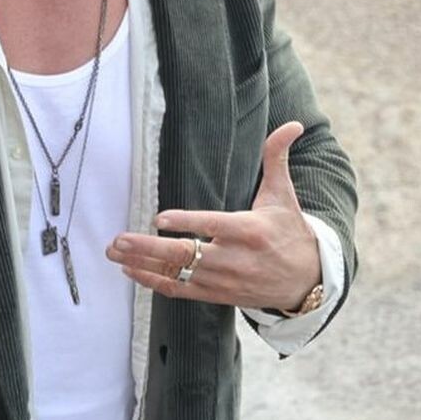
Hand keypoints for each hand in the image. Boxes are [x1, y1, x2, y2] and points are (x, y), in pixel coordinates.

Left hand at [105, 121, 320, 311]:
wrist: (306, 280)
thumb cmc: (289, 232)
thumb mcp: (284, 195)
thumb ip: (277, 159)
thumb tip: (291, 125)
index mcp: (250, 230)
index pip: (214, 225)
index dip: (187, 222)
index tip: (160, 218)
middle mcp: (234, 258)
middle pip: (186, 254)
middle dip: (148, 247)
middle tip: (118, 240)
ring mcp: (223, 280)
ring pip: (177, 273)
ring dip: (142, 263)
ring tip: (114, 252)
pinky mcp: (216, 294)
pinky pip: (179, 290)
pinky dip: (153, 282)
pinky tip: (130, 270)